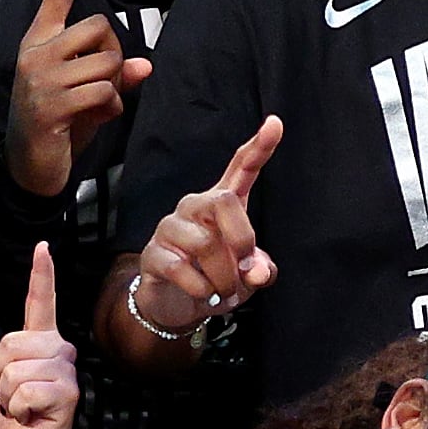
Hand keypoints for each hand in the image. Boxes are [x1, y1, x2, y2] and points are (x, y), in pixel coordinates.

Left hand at [0, 243, 78, 428]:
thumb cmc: (6, 415)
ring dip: (7, 395)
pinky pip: (26, 391)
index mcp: (37, 341)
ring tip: (21, 406)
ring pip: (15, 369)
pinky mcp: (68, 393)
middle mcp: (57, 350)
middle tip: (10, 393)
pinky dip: (18, 408)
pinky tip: (30, 415)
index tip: (43, 248)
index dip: (41, 275)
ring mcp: (65, 371)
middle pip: (11, 342)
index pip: (40, 303)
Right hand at [7, 0, 151, 198]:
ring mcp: (39, 76)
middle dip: (115, 57)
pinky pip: (104, 91)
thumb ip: (116, 74)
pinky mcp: (49, 103)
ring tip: (94, 106)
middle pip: (102, 29)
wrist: (31, 166)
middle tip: (102, 85)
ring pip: (108, 62)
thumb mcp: (92, 94)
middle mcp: (36, 51)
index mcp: (41, 40)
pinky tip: (93, 120)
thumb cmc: (63, 123)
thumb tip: (145, 66)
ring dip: (115, 87)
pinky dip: (111, 107)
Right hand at [132, 117, 282, 337]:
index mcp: (223, 204)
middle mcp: (195, 207)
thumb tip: (256, 271)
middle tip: (247, 271)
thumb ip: (260, 268)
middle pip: (223, 201)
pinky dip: (201, 289)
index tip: (275, 122)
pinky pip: (180, 268)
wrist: (177, 305)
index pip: (241, 168)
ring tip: (225, 293)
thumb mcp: (248, 276)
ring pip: (204, 243)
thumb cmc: (217, 279)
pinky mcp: (152, 253)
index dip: (259, 147)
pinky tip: (204, 296)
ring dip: (224, 277)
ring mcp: (170, 227)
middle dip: (243, 239)